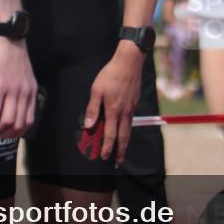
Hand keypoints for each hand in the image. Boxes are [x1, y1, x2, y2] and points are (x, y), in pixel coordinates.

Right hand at [0, 34, 36, 137]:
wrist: (7, 34)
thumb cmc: (12, 50)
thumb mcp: (24, 72)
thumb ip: (20, 87)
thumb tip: (9, 101)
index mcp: (31, 91)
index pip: (28, 121)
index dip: (16, 132)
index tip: (5, 131)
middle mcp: (24, 93)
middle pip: (17, 125)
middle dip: (3, 134)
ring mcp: (12, 90)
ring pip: (6, 122)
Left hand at [83, 43, 142, 162]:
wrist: (129, 62)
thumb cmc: (111, 74)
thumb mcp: (96, 90)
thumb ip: (92, 108)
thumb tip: (88, 125)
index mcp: (113, 110)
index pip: (110, 134)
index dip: (107, 147)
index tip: (105, 155)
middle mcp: (124, 112)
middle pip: (123, 136)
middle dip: (120, 150)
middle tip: (118, 160)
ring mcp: (131, 107)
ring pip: (128, 129)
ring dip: (125, 141)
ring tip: (122, 149)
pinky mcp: (135, 102)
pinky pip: (131, 119)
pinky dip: (128, 128)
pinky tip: (125, 128)